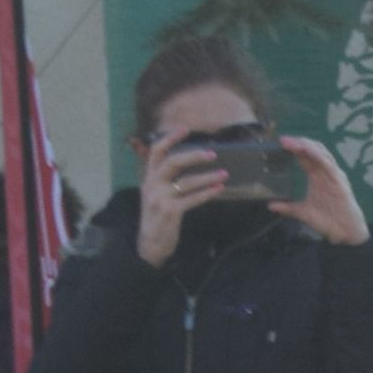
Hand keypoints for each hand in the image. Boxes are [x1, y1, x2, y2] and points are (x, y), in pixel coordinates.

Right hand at [135, 132, 218, 265]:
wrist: (149, 243)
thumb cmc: (157, 217)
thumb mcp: (155, 194)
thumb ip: (165, 179)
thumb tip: (187, 163)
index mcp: (148, 177)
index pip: (156, 152)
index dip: (170, 139)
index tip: (185, 129)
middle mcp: (152, 184)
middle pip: (172, 162)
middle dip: (193, 156)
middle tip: (213, 154)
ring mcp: (160, 198)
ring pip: (186, 181)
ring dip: (207, 177)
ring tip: (224, 174)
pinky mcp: (170, 211)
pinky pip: (192, 199)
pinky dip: (207, 193)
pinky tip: (218, 189)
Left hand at [273, 135, 372, 247]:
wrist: (345, 233)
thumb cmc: (328, 221)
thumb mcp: (303, 212)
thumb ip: (288, 208)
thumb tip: (270, 206)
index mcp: (317, 176)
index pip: (305, 156)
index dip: (294, 148)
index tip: (280, 143)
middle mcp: (325, 173)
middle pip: (313, 150)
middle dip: (299, 142)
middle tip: (283, 140)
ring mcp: (334, 176)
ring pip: (321, 153)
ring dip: (307, 146)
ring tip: (293, 142)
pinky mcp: (340, 182)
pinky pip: (329, 165)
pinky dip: (318, 156)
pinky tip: (308, 151)